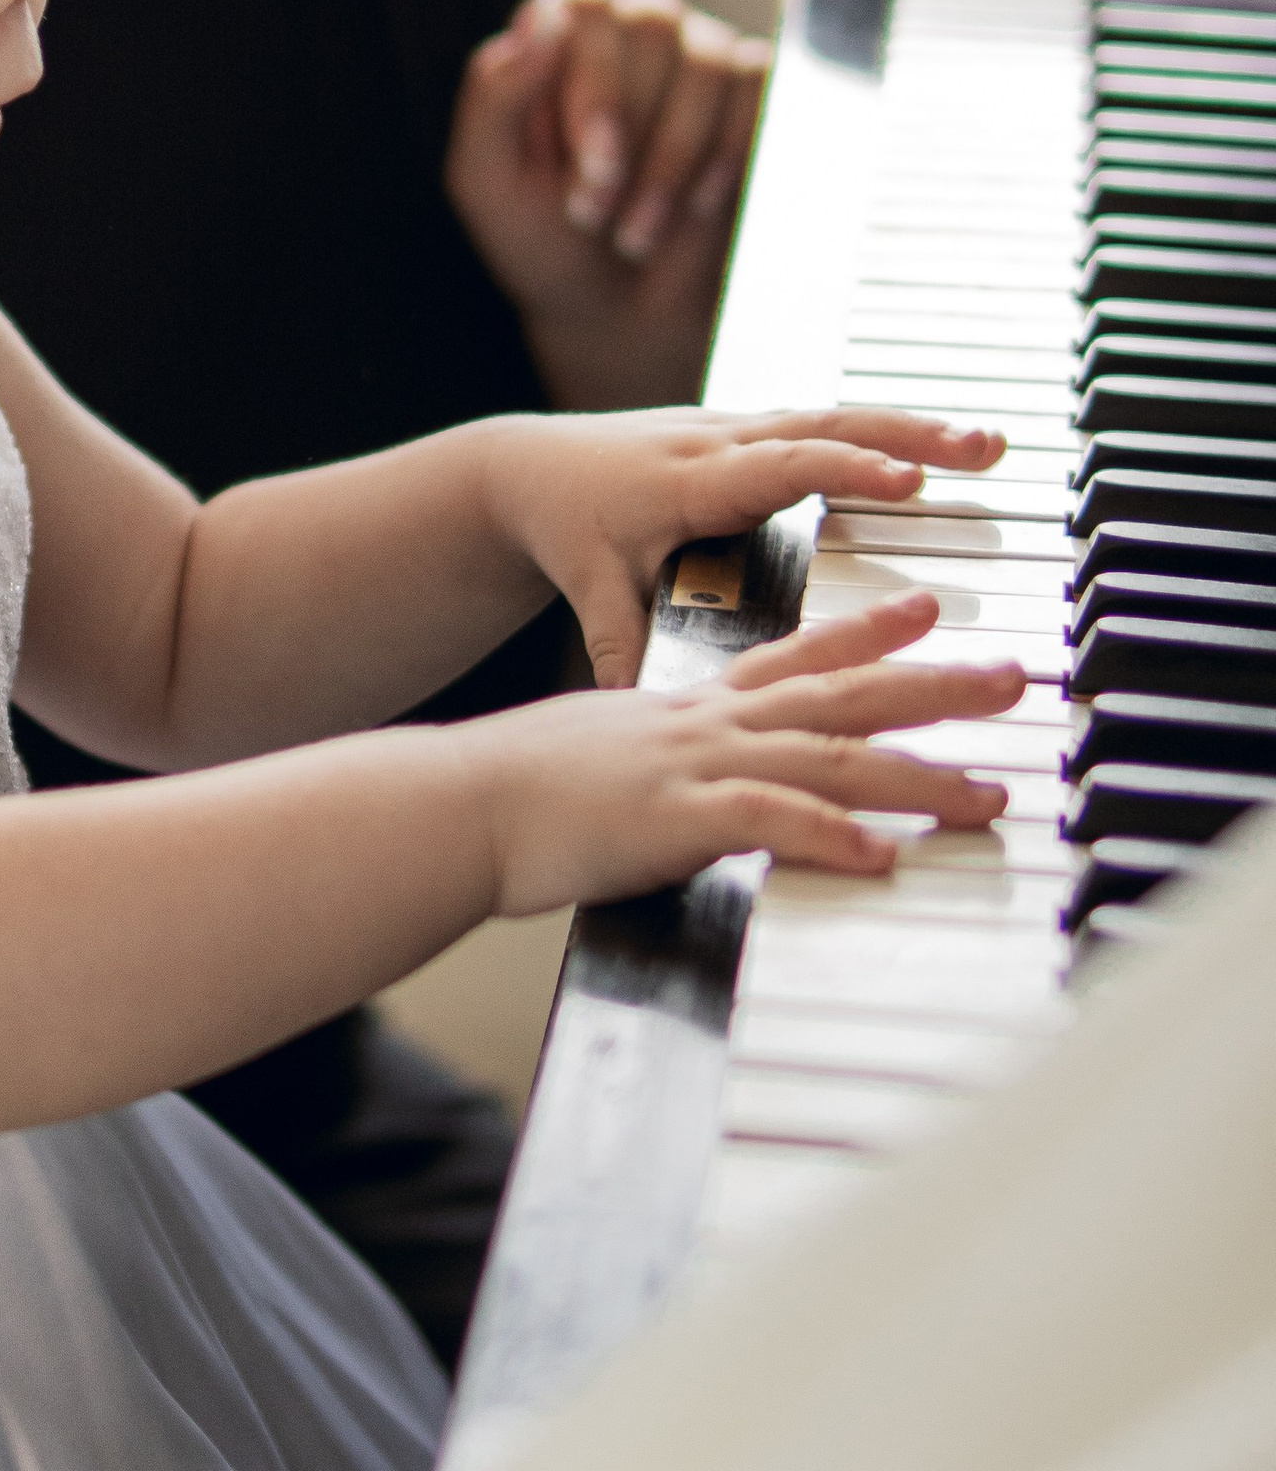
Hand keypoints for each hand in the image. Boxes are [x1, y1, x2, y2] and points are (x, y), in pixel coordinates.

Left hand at [446, 0, 769, 407]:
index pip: (582, 3)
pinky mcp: (752, 101)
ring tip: (636, 232)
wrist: (617, 315)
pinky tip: (696, 207)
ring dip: (674, 158)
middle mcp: (628, 35)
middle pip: (652, 21)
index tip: (588, 164)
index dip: (591, 80)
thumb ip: (495, 95)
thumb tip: (546, 17)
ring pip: (710, 59)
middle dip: (630, 127)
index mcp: (557, 40)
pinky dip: (727, 156)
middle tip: (597, 211)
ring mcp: (696, 62)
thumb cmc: (542, 242)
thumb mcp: (487, 182)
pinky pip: (760, 89)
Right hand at [462, 595, 1026, 920]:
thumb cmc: (515, 795)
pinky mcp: (679, 819)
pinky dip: (832, 838)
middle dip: (934, 686)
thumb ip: (659, 770)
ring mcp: (697, 767)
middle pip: (841, 698)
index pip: (792, 657)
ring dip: (918, 775)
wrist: (457, 802)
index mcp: (689, 708)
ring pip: (830, 759)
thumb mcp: (605, 764)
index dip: (864, 634)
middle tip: (1012, 678)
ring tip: (987, 793)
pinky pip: (772, 823)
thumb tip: (685, 792)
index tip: (924, 611)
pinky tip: (884, 859)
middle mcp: (706, 725)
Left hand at [478, 405, 1005, 690]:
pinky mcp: (750, 440)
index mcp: (692, 479)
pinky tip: (944, 451)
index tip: (908, 479)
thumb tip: (633, 712)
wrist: (528, 470)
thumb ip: (617, 642)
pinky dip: (886, 435)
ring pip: (837, 419)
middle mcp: (722, 444)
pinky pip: (828, 430)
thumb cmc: (563, 526)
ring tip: (990, 447)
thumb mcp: (589, 583)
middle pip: (829, 426)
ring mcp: (739, 433)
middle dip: (910, 434)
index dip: (847, 471)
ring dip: (914, 428)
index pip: (783, 466)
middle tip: (984, 449)